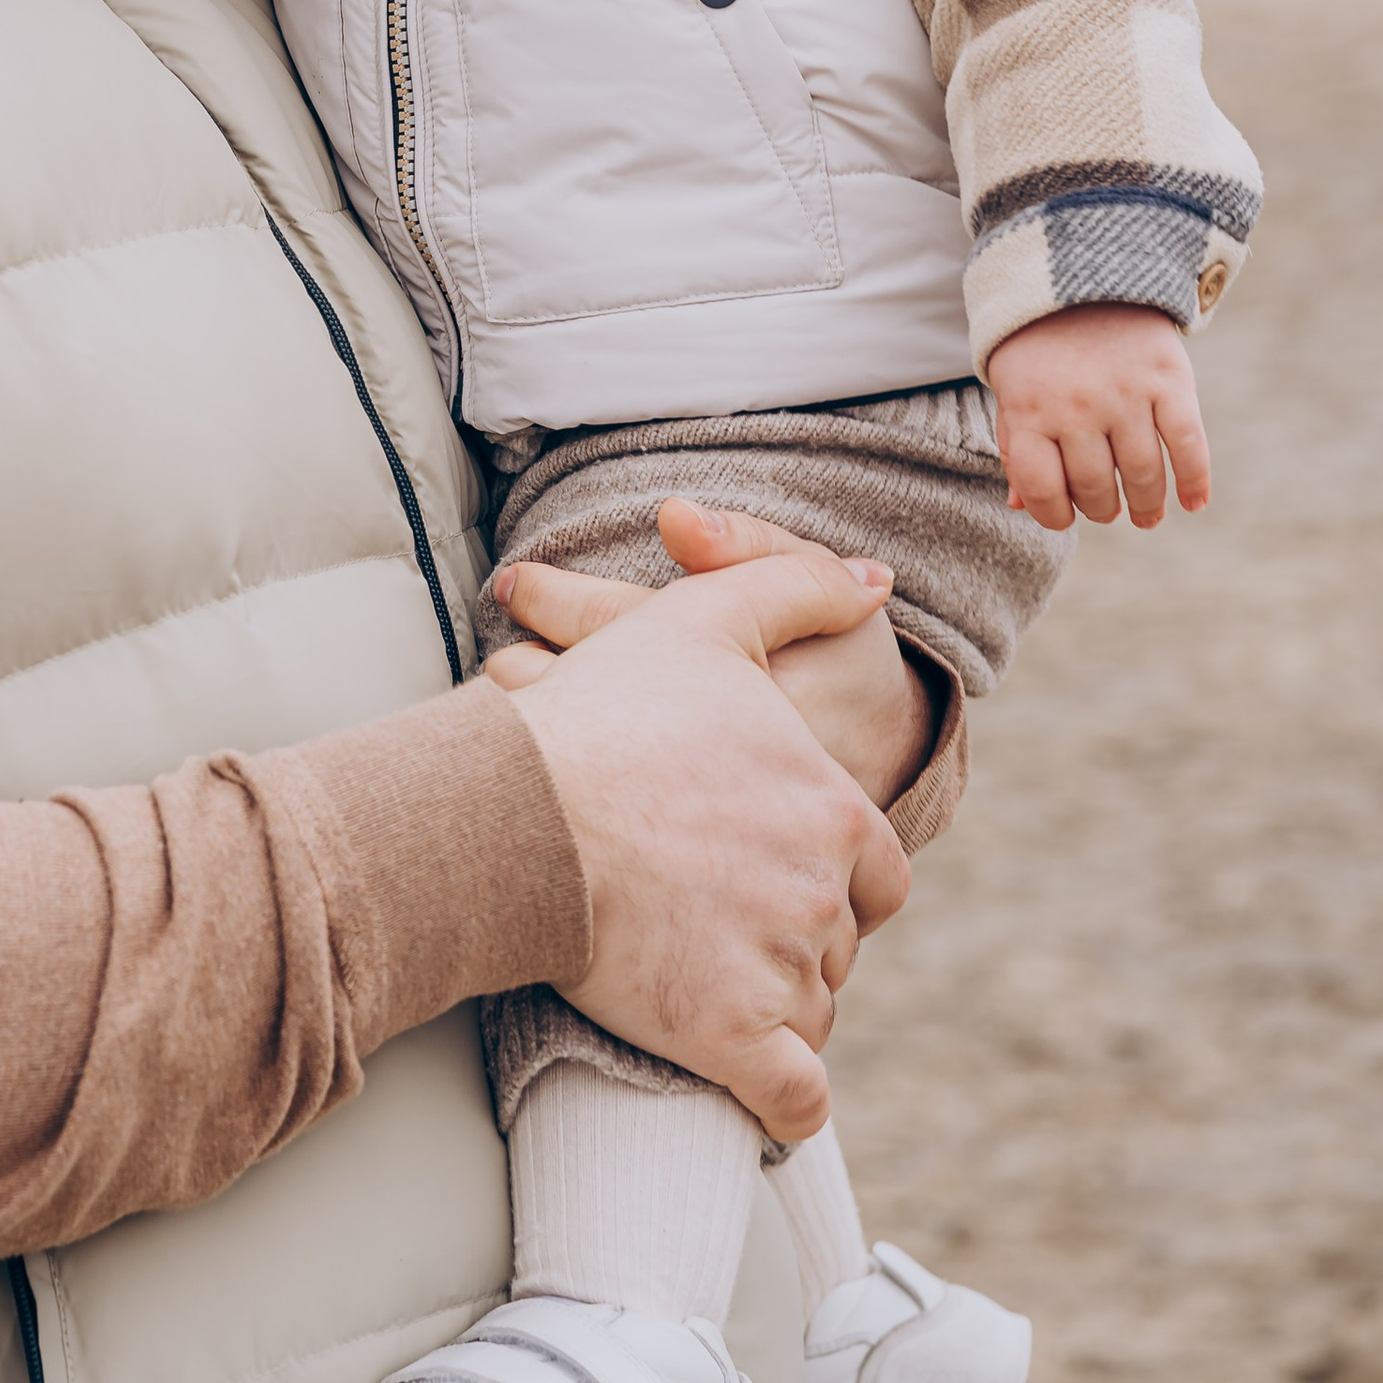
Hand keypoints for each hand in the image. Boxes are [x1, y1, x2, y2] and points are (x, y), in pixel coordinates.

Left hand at [487, 499, 937, 810]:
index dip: (555, 599)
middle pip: (590, 707)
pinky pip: (608, 832)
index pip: (623, 628)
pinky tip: (532, 773)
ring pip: (583, 777)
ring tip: (504, 707)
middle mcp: (723, 758)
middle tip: (496, 658)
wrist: (885, 763)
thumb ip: (746, 546)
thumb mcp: (815, 586)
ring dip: (529, 735)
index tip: (514, 584)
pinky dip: (557, 797)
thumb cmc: (838, 659)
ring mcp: (708, 822)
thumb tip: (673, 518)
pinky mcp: (693, 864)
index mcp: (748, 681)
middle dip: (524, 677)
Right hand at [503, 544, 912, 1143]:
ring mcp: (779, 969)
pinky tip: (754, 1093)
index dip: (827, 882)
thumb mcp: (704, 619)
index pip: (874, 874)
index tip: (764, 879)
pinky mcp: (730, 1037)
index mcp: (832, 808)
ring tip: (703, 986)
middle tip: (717, 930)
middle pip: (837, 947)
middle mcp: (821, 893)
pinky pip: (794, 1098)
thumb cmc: (602, 713)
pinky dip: (781, 1103)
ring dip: (772, 1014)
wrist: (514, 808)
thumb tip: (877, 581)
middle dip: (792, 946)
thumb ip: (796, 586)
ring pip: (811, 1017)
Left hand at [988, 302, 1209, 530]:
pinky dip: (1195, 480)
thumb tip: (1020, 505)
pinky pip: (1188, 444)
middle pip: (1096, 487)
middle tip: (1109, 509)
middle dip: (1103, 509)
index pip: (1041, 488)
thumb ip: (1017, 445)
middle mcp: (1076, 406)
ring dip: (1147, 505)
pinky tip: (1194, 502)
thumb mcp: (1013, 387)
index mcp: (1029, 409)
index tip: (1065, 516)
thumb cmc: (1040, 345)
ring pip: (1143, 475)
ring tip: (1146, 514)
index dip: (1053, 515)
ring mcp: (1125, 393)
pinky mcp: (1169, 378)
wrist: (1083, 270)